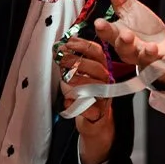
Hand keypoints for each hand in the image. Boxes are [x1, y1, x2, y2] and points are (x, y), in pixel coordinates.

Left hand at [59, 38, 116, 162]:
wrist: (95, 121)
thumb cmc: (86, 95)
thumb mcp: (80, 76)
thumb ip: (72, 63)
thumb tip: (59, 48)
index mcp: (101, 69)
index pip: (97, 52)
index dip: (83, 45)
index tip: (68, 42)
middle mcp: (105, 81)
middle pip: (96, 67)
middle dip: (77, 61)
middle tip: (61, 59)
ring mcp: (103, 98)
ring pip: (94, 86)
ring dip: (77, 81)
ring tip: (64, 79)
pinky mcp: (99, 114)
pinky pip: (90, 109)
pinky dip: (77, 104)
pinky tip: (68, 101)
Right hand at [92, 0, 164, 86]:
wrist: (160, 47)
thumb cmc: (140, 27)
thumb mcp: (127, 7)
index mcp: (118, 34)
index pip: (108, 32)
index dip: (103, 29)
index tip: (99, 23)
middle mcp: (130, 49)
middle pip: (124, 48)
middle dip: (125, 42)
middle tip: (126, 35)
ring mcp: (147, 56)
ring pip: (145, 57)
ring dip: (148, 53)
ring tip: (152, 47)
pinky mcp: (164, 60)